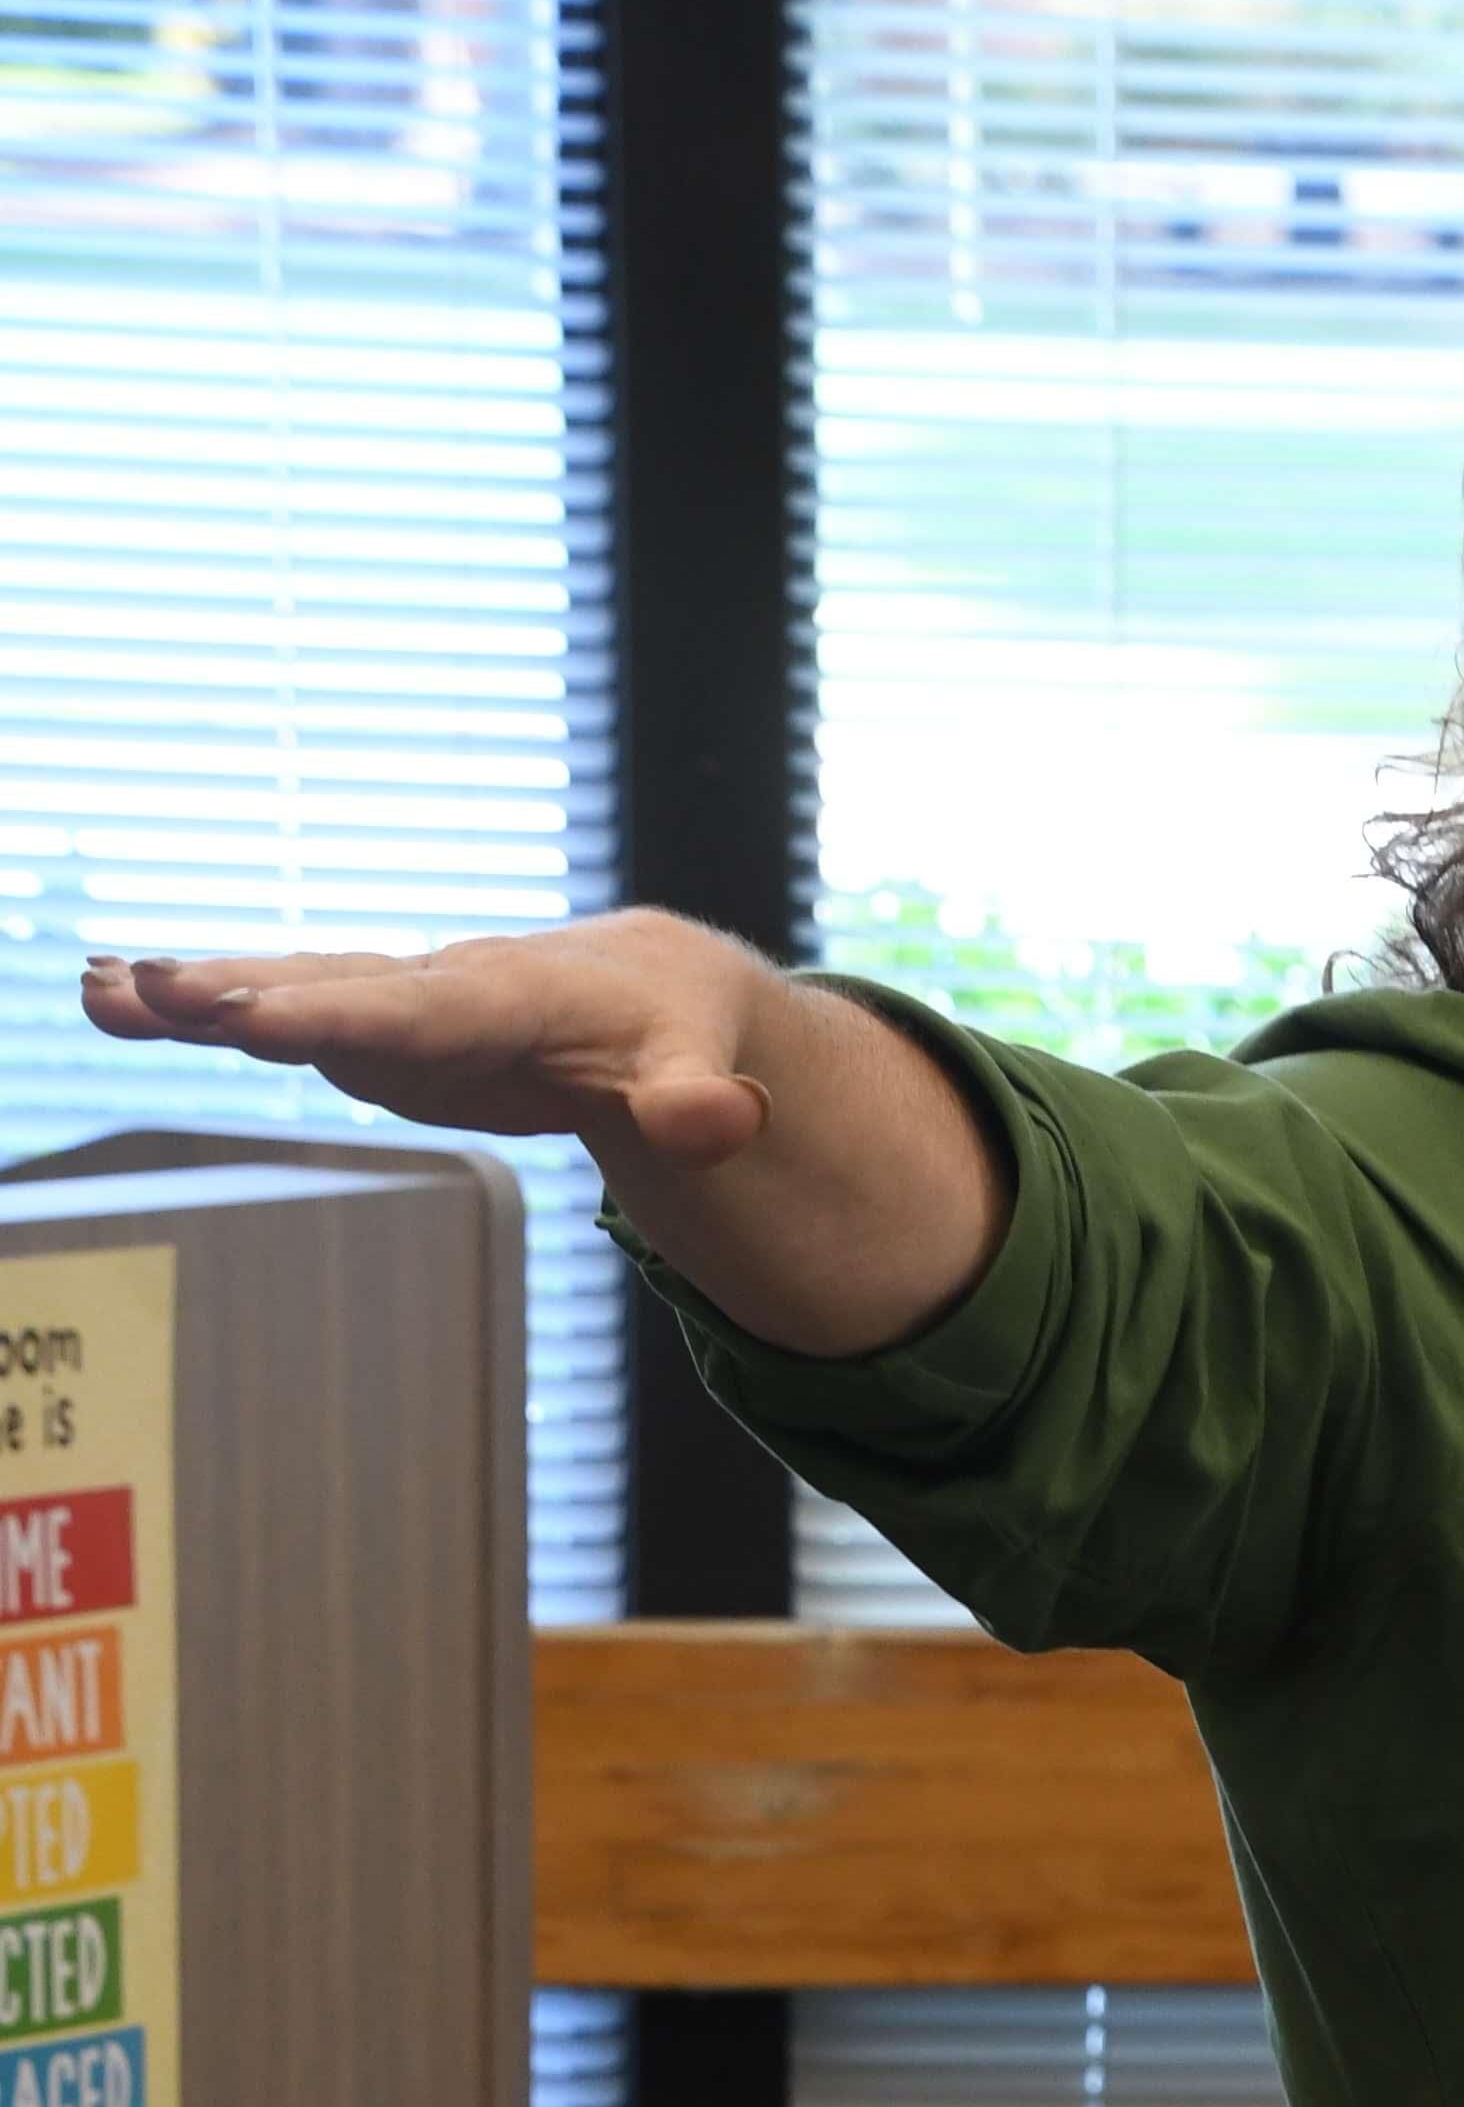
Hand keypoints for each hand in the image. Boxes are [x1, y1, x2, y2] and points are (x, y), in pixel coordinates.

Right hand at [80, 910, 775, 1169]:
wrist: (653, 983)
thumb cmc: (677, 1030)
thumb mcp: (703, 1066)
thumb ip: (701, 1100)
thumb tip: (720, 1123)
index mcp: (520, 996)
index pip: (430, 1010)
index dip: (350, 1015)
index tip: (263, 1019)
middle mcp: (442, 984)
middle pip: (337, 988)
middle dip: (246, 990)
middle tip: (148, 987)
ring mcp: (398, 1000)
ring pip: (291, 988)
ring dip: (196, 993)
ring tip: (100, 992)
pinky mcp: (373, 1023)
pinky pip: (280, 1006)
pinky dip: (200, 1004)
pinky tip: (111, 996)